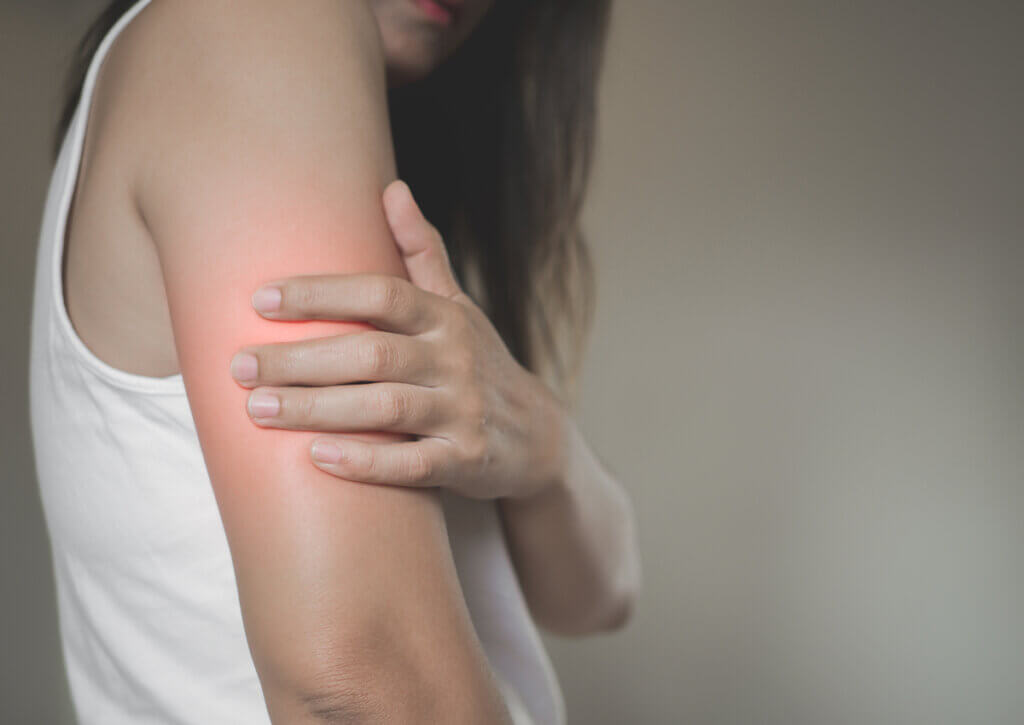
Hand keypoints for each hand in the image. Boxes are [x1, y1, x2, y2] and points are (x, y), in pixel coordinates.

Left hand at [229, 180, 564, 500]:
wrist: (537, 435)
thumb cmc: (478, 363)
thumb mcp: (457, 306)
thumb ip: (421, 253)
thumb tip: (391, 188)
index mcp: (445, 316)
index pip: (382, 293)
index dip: (322, 293)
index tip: (260, 299)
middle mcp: (456, 360)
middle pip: (373, 353)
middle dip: (301, 359)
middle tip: (240, 366)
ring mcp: (464, 412)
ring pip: (387, 407)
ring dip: (318, 409)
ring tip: (258, 410)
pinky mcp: (467, 461)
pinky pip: (414, 465)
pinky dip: (367, 461)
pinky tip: (317, 456)